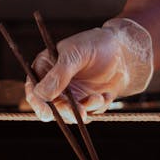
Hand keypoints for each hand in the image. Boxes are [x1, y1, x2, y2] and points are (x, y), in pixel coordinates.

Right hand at [25, 17, 153, 122]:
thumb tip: (41, 95)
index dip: (38, 103)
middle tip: (81, 111)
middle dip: (65, 111)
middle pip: (51, 107)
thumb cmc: (97, 45)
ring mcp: (71, 95)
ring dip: (84, 110)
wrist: (125, 51)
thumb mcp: (76, 54)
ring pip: (69, 115)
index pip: (34, 90)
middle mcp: (55, 84)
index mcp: (46, 68)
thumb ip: (60, 74)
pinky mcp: (86, 102)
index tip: (47, 113)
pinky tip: (106, 94)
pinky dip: (97, 107)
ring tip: (98, 97)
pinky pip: (88, 114)